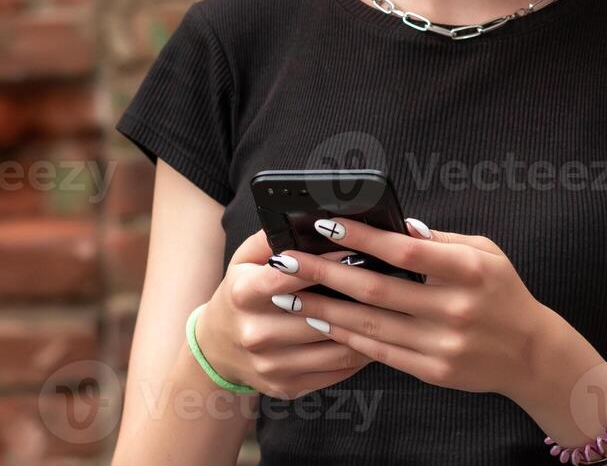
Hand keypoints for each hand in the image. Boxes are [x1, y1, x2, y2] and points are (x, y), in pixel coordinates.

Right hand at [195, 228, 372, 400]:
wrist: (217, 350)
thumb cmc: (239, 295)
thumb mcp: (243, 261)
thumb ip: (270, 238)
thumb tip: (306, 219)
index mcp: (243, 294)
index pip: (289, 276)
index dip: (326, 263)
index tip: (357, 251)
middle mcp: (256, 332)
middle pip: (320, 313)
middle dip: (356, 296)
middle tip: (387, 281)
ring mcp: (271, 364)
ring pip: (336, 345)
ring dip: (367, 327)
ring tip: (389, 308)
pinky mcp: (287, 386)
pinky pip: (337, 370)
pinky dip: (360, 353)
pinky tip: (375, 336)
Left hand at [265, 216, 545, 398]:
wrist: (531, 355)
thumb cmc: (503, 292)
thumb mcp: (485, 252)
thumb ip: (440, 239)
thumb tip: (398, 224)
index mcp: (470, 270)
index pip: (406, 250)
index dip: (362, 236)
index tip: (325, 224)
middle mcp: (455, 309)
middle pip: (378, 289)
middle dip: (326, 272)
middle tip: (288, 260)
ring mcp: (444, 344)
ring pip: (371, 324)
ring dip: (326, 308)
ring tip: (292, 293)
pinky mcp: (434, 372)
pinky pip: (381, 352)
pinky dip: (348, 337)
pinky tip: (323, 322)